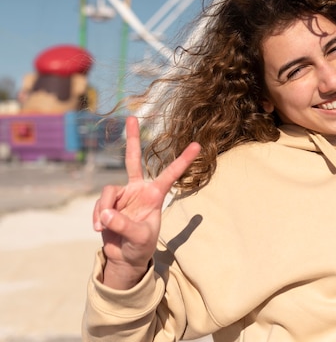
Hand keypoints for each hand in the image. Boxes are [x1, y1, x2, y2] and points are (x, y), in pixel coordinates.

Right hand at [92, 116, 200, 288]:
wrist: (125, 257)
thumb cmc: (140, 247)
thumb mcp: (139, 238)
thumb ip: (124, 225)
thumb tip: (106, 214)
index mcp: (155, 195)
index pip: (171, 174)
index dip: (183, 159)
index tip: (198, 145)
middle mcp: (138, 190)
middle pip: (133, 159)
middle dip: (131, 138)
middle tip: (132, 116)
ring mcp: (122, 195)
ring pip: (108, 192)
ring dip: (104, 210)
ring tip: (104, 228)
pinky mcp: (108, 203)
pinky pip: (99, 205)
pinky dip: (97, 218)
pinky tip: (100, 230)